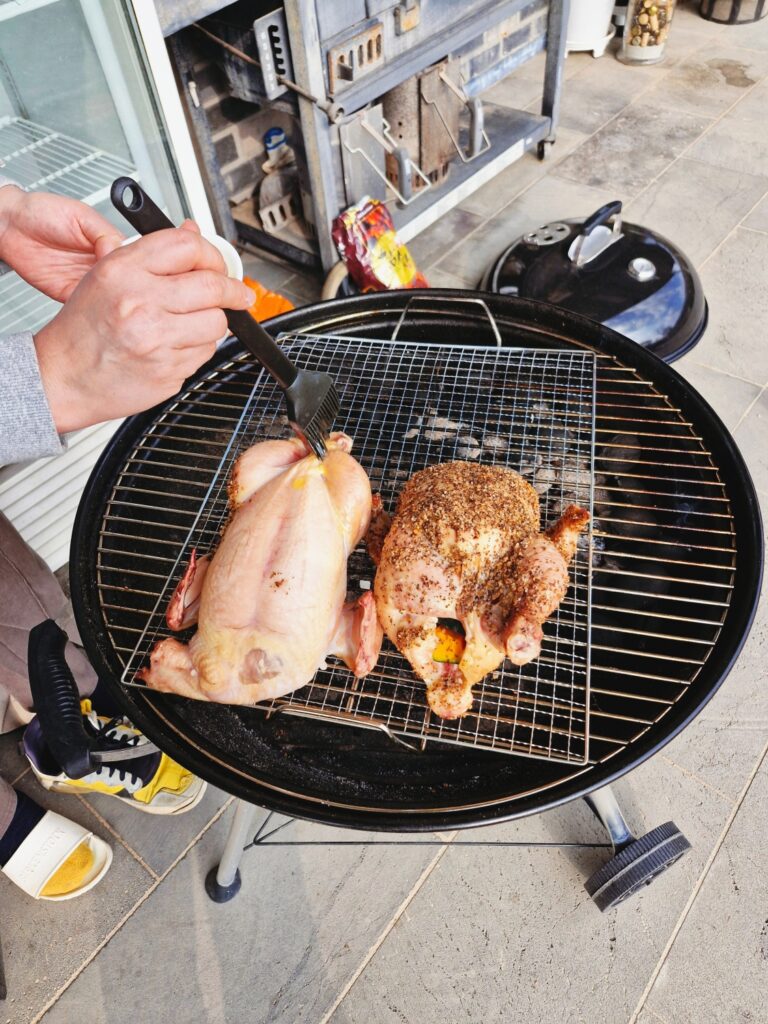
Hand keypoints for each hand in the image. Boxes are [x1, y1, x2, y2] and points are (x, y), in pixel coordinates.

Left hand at [0, 186, 123, 300]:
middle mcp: (98, 264)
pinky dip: (92, 306)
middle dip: (125, 286)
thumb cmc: (43, 213)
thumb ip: (105, 233)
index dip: (133, 267)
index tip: (130, 269)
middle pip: (124, 282)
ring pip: (108, 297)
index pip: (132, 260)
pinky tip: (94, 299)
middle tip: (119, 283)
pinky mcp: (69, 293)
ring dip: (110, 298)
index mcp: (107, 243)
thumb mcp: (82, 215)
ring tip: (108, 291)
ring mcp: (85, 280)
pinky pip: (87, 306)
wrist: (11, 225)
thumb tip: (120, 250)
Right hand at [33, 225, 254, 432]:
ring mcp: (155, 340)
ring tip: (193, 323)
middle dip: (234, 290)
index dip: (213, 254)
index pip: (188, 246)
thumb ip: (154, 253)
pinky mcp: (167, 371)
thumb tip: (193, 232)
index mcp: (123, 271)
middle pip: (213, 285)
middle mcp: (140, 303)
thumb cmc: (84, 328)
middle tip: (239, 294)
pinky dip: (199, 348)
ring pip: (216, 323)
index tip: (220, 265)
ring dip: (214, 322)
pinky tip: (175, 345)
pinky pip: (205, 354)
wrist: (64, 376)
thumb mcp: (107, 275)